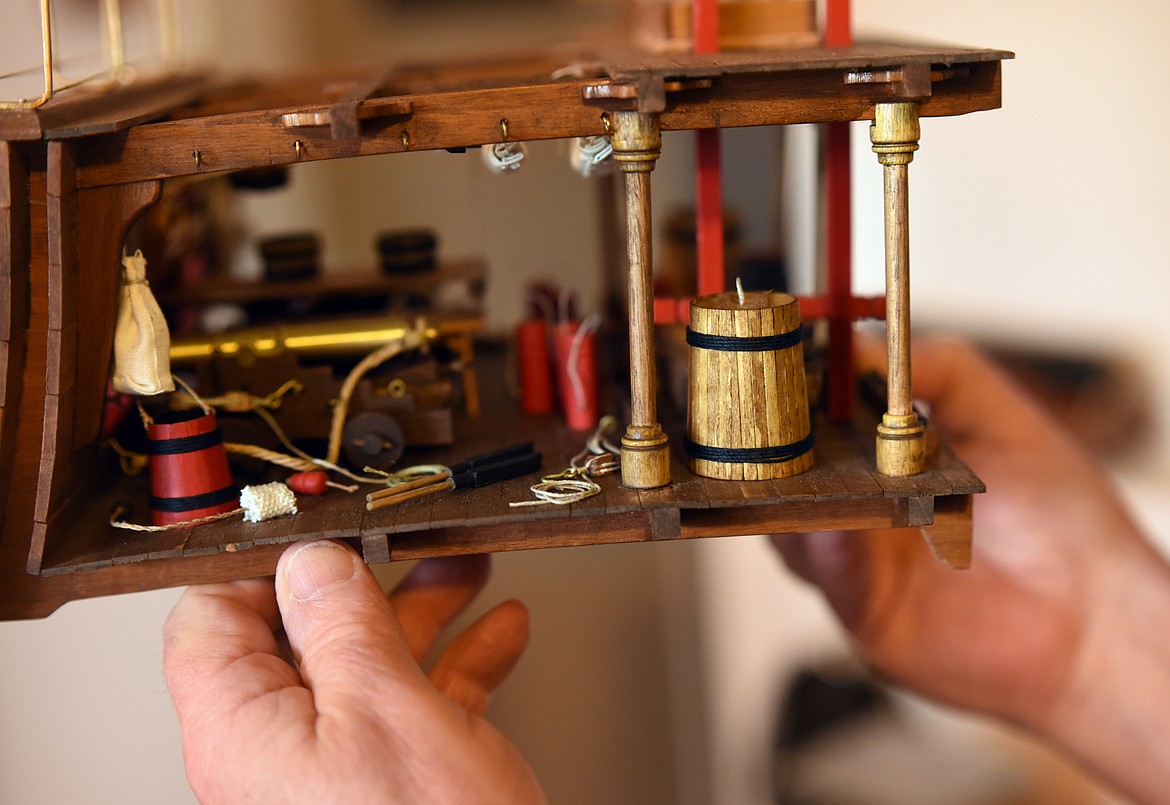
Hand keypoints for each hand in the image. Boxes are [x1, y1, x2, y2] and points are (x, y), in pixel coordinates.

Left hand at [164, 540, 544, 803]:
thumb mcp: (387, 712)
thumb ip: (342, 626)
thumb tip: (312, 560)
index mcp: (245, 730)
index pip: (212, 618)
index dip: (264, 563)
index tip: (322, 526)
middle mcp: (280, 749)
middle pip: (303, 633)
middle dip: (367, 580)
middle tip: (409, 540)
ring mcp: (338, 768)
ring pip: (367, 663)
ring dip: (423, 610)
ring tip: (468, 570)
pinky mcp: (390, 782)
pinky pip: (414, 703)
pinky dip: (457, 662)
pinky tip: (499, 634)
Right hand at [772, 336, 1169, 801]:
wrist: (1097, 614)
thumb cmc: (1062, 518)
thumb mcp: (999, 413)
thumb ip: (935, 368)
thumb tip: (854, 347)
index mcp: (879, 456)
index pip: (809, 417)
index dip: (787, 392)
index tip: (772, 362)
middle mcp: (856, 505)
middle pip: (778, 471)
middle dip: (761, 442)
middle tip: (760, 411)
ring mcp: (854, 559)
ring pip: (783, 520)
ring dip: (783, 491)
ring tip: (794, 460)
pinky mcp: (861, 609)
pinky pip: (824, 571)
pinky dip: (823, 543)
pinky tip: (836, 520)